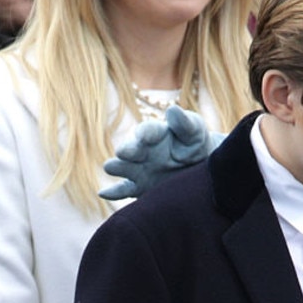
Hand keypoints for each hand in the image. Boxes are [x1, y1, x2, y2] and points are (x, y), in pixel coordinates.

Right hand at [99, 105, 220, 199]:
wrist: (199, 166)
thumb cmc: (194, 142)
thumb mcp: (193, 130)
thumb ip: (184, 123)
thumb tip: (173, 110)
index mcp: (154, 132)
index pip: (148, 131)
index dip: (146, 133)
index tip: (144, 136)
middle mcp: (141, 149)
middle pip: (131, 148)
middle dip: (128, 150)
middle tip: (124, 152)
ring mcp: (137, 168)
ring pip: (122, 167)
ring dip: (117, 167)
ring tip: (110, 167)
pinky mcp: (138, 186)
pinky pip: (123, 189)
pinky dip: (114, 192)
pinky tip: (104, 192)